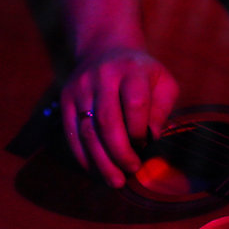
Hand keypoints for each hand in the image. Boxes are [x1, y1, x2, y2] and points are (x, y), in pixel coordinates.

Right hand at [60, 47, 178, 186]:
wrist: (106, 48)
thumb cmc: (142, 72)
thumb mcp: (162, 81)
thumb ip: (162, 108)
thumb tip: (152, 138)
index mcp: (132, 70)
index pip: (135, 103)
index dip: (140, 130)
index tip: (146, 146)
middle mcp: (103, 77)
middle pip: (108, 120)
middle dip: (120, 152)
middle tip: (132, 170)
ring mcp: (81, 88)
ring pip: (87, 130)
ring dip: (101, 160)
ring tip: (115, 180)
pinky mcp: (66, 98)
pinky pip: (72, 133)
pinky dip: (83, 156)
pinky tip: (95, 170)